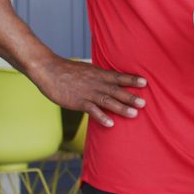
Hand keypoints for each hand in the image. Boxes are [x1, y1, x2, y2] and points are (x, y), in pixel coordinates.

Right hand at [31, 57, 146, 127]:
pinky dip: (101, 116)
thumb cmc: (67, 71)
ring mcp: (87, 92)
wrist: (48, 69)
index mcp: (98, 74)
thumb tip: (108, 81)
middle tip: (144, 103)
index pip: (118, 76)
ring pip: (107, 100)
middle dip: (130, 96)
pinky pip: (91, 110)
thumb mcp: (86, 70)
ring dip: (121, 107)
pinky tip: (110, 124)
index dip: (131, 79)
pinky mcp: (77, 101)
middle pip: (116, 90)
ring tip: (134, 114)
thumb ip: (98, 76)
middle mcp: (96, 83)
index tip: (145, 82)